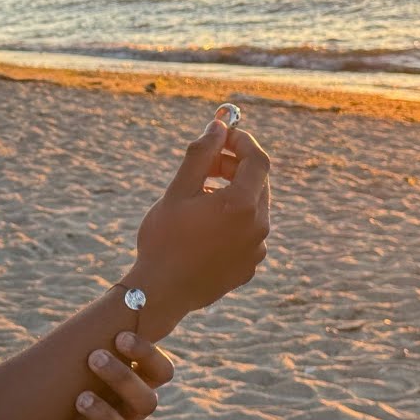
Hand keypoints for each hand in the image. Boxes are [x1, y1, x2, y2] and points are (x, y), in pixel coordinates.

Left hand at [35, 332, 174, 419]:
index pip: (160, 372)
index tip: (121, 336)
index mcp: (130, 385)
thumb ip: (93, 332)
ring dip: (105, 415)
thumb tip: (119, 292)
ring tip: (77, 399)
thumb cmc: (57, 382)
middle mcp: (128, 415)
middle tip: (93, 357)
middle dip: (123, 377)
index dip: (148, 355)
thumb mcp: (71, 354)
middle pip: (148, 402)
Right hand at [126, 120, 270, 337]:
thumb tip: (217, 126)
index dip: (242, 141)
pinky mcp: (249, 266)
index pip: (257, 160)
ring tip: (199, 196)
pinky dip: (232, 219)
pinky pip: (247, 232)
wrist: (160, 292)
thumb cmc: (164, 239)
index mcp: (242, 205)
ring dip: (232, 193)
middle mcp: (258, 226)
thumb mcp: (178, 191)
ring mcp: (256, 249)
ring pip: (253, 208)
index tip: (222, 134)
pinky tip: (203, 226)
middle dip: (234, 166)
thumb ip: (201, 155)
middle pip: (257, 183)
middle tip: (206, 163)